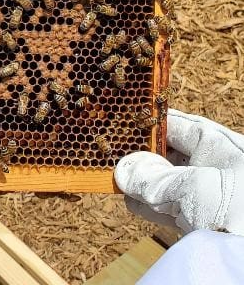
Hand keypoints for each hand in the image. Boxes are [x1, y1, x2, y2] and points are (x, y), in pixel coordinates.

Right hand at [115, 109, 243, 234]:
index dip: (150, 126)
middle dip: (141, 157)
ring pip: (165, 183)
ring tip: (120, 182)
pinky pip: (168, 208)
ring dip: (142, 184)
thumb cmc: (239, 213)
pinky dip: (149, 205)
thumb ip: (154, 177)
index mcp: (222, 149)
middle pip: (169, 156)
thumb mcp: (194, 187)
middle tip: (115, 159)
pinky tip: (132, 201)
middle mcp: (215, 169)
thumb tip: (122, 171)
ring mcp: (208, 197)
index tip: (122, 125)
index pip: (180, 127)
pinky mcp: (201, 222)